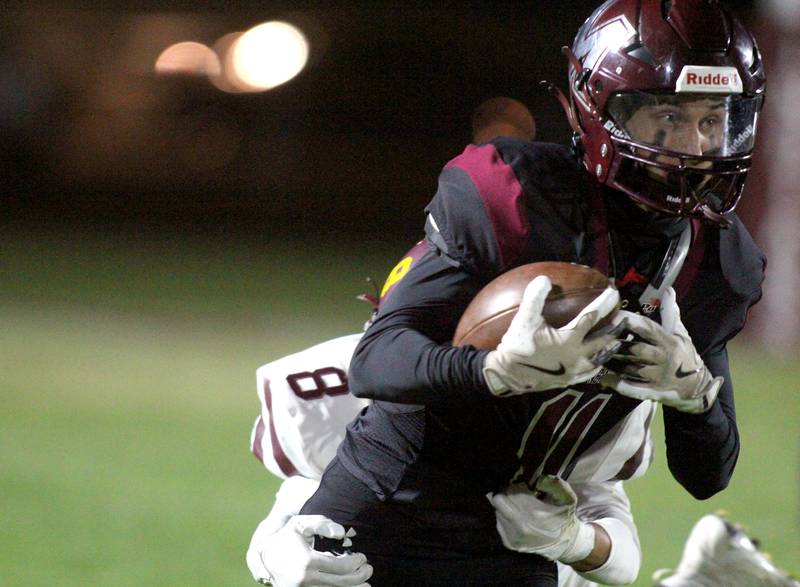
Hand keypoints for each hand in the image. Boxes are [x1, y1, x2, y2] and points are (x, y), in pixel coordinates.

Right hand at [246, 514, 372, 586]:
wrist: (265, 557)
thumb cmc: (287, 537)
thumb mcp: (301, 524)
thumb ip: (322, 523)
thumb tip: (342, 533)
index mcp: (308, 561)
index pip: (341, 566)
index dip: (356, 563)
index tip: (363, 557)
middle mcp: (306, 579)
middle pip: (341, 583)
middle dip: (360, 577)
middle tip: (369, 569)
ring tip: (366, 585)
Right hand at [483, 276, 620, 395]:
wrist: (507, 375)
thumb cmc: (517, 346)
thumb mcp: (524, 319)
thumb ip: (534, 297)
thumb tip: (544, 279)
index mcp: (568, 340)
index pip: (591, 318)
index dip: (604, 304)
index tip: (614, 293)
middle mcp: (576, 356)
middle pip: (603, 341)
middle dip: (615, 329)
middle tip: (625, 319)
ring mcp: (573, 371)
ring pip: (599, 360)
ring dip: (609, 349)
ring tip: (616, 342)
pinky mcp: (568, 381)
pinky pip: (588, 374)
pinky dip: (596, 366)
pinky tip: (596, 363)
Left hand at [489, 475, 594, 563]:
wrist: (563, 545)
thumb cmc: (563, 518)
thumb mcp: (568, 499)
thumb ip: (556, 485)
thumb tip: (539, 479)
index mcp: (534, 514)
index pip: (508, 491)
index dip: (513, 484)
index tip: (521, 484)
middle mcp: (520, 526)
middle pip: (498, 500)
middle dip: (505, 493)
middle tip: (515, 492)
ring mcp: (512, 537)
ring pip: (497, 510)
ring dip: (506, 505)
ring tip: (519, 505)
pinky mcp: (508, 543)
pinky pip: (499, 522)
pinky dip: (505, 516)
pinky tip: (517, 516)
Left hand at [606, 288, 721, 413]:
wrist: (698, 386)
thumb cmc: (686, 355)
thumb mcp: (681, 334)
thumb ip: (671, 313)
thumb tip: (668, 290)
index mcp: (668, 342)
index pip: (648, 329)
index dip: (630, 322)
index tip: (612, 316)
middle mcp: (663, 358)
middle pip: (636, 350)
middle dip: (617, 345)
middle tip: (598, 339)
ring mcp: (657, 376)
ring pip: (631, 369)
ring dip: (613, 363)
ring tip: (595, 356)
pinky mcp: (653, 391)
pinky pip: (633, 388)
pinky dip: (618, 384)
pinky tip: (604, 379)